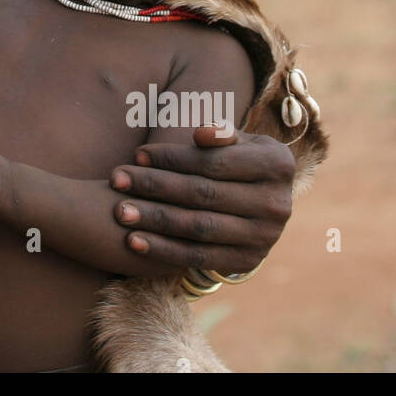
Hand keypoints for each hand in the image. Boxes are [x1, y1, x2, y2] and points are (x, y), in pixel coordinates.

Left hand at [109, 126, 294, 273]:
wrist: (260, 203)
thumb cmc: (238, 161)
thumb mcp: (238, 141)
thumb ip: (221, 134)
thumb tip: (201, 134)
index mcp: (278, 165)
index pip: (214, 162)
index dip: (172, 158)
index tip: (137, 155)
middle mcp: (276, 204)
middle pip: (203, 194)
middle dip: (155, 186)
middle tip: (117, 180)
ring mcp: (264, 237)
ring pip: (198, 227)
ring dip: (154, 219)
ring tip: (119, 210)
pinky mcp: (246, 261)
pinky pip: (198, 257)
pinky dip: (164, 250)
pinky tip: (134, 241)